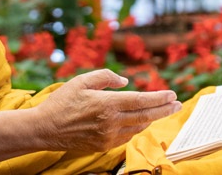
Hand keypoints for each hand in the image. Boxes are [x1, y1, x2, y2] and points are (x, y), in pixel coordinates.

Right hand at [34, 69, 181, 151]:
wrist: (44, 129)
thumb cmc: (61, 102)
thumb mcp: (81, 81)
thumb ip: (105, 77)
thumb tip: (125, 82)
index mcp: (107, 104)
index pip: (141, 101)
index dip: (159, 98)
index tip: (172, 94)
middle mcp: (111, 122)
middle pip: (145, 116)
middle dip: (164, 110)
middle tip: (177, 104)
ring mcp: (108, 136)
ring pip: (138, 128)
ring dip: (152, 119)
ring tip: (162, 111)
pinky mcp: (104, 146)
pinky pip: (127, 136)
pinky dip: (137, 128)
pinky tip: (141, 122)